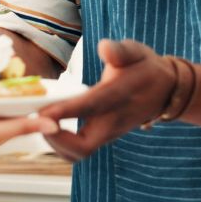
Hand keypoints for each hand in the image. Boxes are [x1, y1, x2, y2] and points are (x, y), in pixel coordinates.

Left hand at [39, 39, 177, 161]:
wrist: (165, 90)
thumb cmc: (145, 68)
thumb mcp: (137, 51)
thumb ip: (121, 50)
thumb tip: (104, 48)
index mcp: (118, 96)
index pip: (90, 107)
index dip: (64, 112)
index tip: (41, 111)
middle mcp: (113, 120)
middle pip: (83, 146)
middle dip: (55, 140)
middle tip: (35, 121)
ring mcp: (109, 133)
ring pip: (80, 153)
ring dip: (56, 144)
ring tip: (39, 123)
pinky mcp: (104, 138)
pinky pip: (80, 150)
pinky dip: (62, 144)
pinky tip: (50, 126)